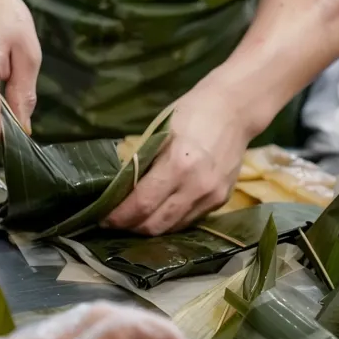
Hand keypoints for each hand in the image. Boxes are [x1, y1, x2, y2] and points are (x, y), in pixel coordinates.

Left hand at [106, 72, 251, 234]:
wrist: (235, 110)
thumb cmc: (192, 113)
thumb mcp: (159, 133)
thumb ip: (141, 163)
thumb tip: (119, 190)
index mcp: (178, 164)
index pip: (142, 203)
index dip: (119, 216)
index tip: (103, 219)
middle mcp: (196, 186)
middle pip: (156, 224)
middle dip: (131, 227)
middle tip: (115, 222)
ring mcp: (211, 196)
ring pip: (173, 227)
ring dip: (150, 227)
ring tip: (133, 220)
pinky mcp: (220, 201)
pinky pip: (189, 220)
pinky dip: (170, 220)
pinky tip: (158, 212)